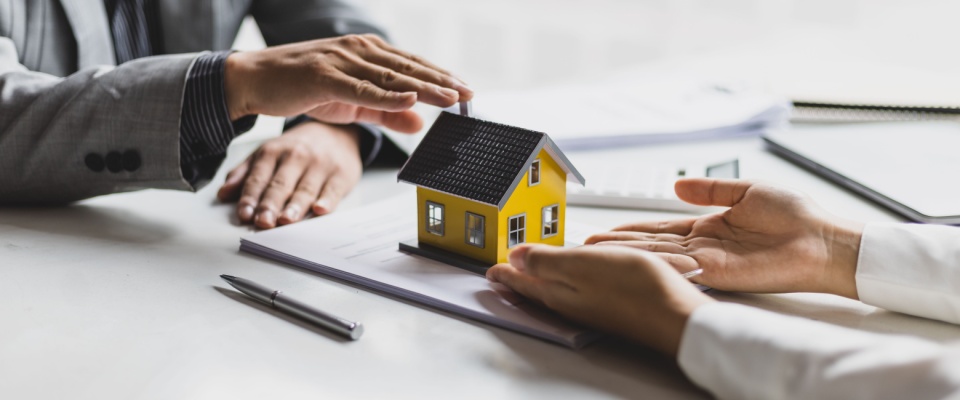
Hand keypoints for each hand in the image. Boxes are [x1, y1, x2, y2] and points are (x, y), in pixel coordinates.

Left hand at [217, 121, 362, 228]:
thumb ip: (245, 174)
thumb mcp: (268, 154)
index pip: (259, 177)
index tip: (244, 214)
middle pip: (281, 184)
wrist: (336, 132)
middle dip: (270, 204)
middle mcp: (297, 156)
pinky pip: (333, 189)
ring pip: (305, 188)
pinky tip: (320, 210)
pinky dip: (327, 200)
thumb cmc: (297, 149)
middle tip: (263, 222)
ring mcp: (321, 164)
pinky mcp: (342, 174)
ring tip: (286, 220)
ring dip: (295, 206)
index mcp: (273, 151)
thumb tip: (222, 194)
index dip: (250, 196)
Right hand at [224, 34, 472, 132]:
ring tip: (451, 96)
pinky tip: (410, 100)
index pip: (412, 65)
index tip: (467, 90)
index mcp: (367, 52)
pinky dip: (388, 95)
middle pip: (409, 68)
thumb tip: (419, 122)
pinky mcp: (325, 77)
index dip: (441, 77)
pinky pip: (362, 89)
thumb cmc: (303, 87)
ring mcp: (342, 61)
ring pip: (392, 77)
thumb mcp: (351, 102)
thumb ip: (386, 111)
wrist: (256, 80)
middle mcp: (359, 50)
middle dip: (442, 81)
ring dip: (424, 87)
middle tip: (470, 94)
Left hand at [487, 244, 712, 355]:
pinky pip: (578, 294)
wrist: (678, 317)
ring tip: (529, 275)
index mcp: (559, 292)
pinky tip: (574, 281)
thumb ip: (546, 260)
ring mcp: (593, 307)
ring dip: (539, 281)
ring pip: (556, 292)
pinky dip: (566, 284)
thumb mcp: (583, 264)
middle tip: (502, 273)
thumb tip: (513, 257)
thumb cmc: (637, 289)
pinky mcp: (612, 308)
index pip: (523, 279)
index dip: (505, 270)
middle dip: (518, 278)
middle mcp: (572, 303)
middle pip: (537, 288)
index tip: (490, 267)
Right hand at [585, 178, 863, 298]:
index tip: (609, 228)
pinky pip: (678, 264)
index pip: (662, 227)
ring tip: (598, 251)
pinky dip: (652, 261)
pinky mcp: (717, 272)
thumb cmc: (797, 217)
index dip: (634, 227)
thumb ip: (711, 188)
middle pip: (652, 243)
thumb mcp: (747, 190)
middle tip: (588, 243)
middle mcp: (704, 246)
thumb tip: (679, 184)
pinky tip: (629, 259)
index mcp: (710, 226)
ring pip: (658, 255)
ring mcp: (708, 261)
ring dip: (627, 253)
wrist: (823, 240)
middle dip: (619, 243)